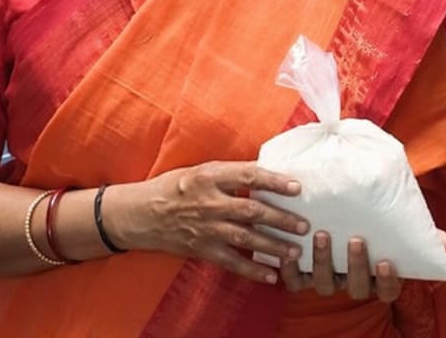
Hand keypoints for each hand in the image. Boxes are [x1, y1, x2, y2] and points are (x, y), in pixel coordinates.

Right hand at [109, 161, 307, 283]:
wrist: (140, 214)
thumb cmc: (176, 186)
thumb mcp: (203, 169)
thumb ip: (233, 172)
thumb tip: (268, 169)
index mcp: (211, 176)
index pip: (249, 177)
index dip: (274, 182)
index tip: (297, 187)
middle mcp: (210, 203)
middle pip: (252, 211)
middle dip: (281, 219)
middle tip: (305, 225)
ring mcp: (206, 228)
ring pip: (245, 238)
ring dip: (273, 246)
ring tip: (296, 251)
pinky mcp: (201, 249)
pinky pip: (231, 262)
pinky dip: (252, 271)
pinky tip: (272, 276)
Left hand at [279, 229, 445, 300]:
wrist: (342, 216)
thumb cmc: (379, 225)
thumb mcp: (403, 230)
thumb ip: (426, 236)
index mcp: (378, 276)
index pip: (387, 290)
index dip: (387, 280)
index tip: (387, 261)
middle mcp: (353, 282)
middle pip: (356, 286)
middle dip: (356, 265)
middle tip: (356, 240)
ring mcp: (327, 280)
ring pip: (324, 284)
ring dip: (323, 262)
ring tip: (323, 235)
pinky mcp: (302, 276)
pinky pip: (293, 281)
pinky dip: (289, 269)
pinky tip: (290, 251)